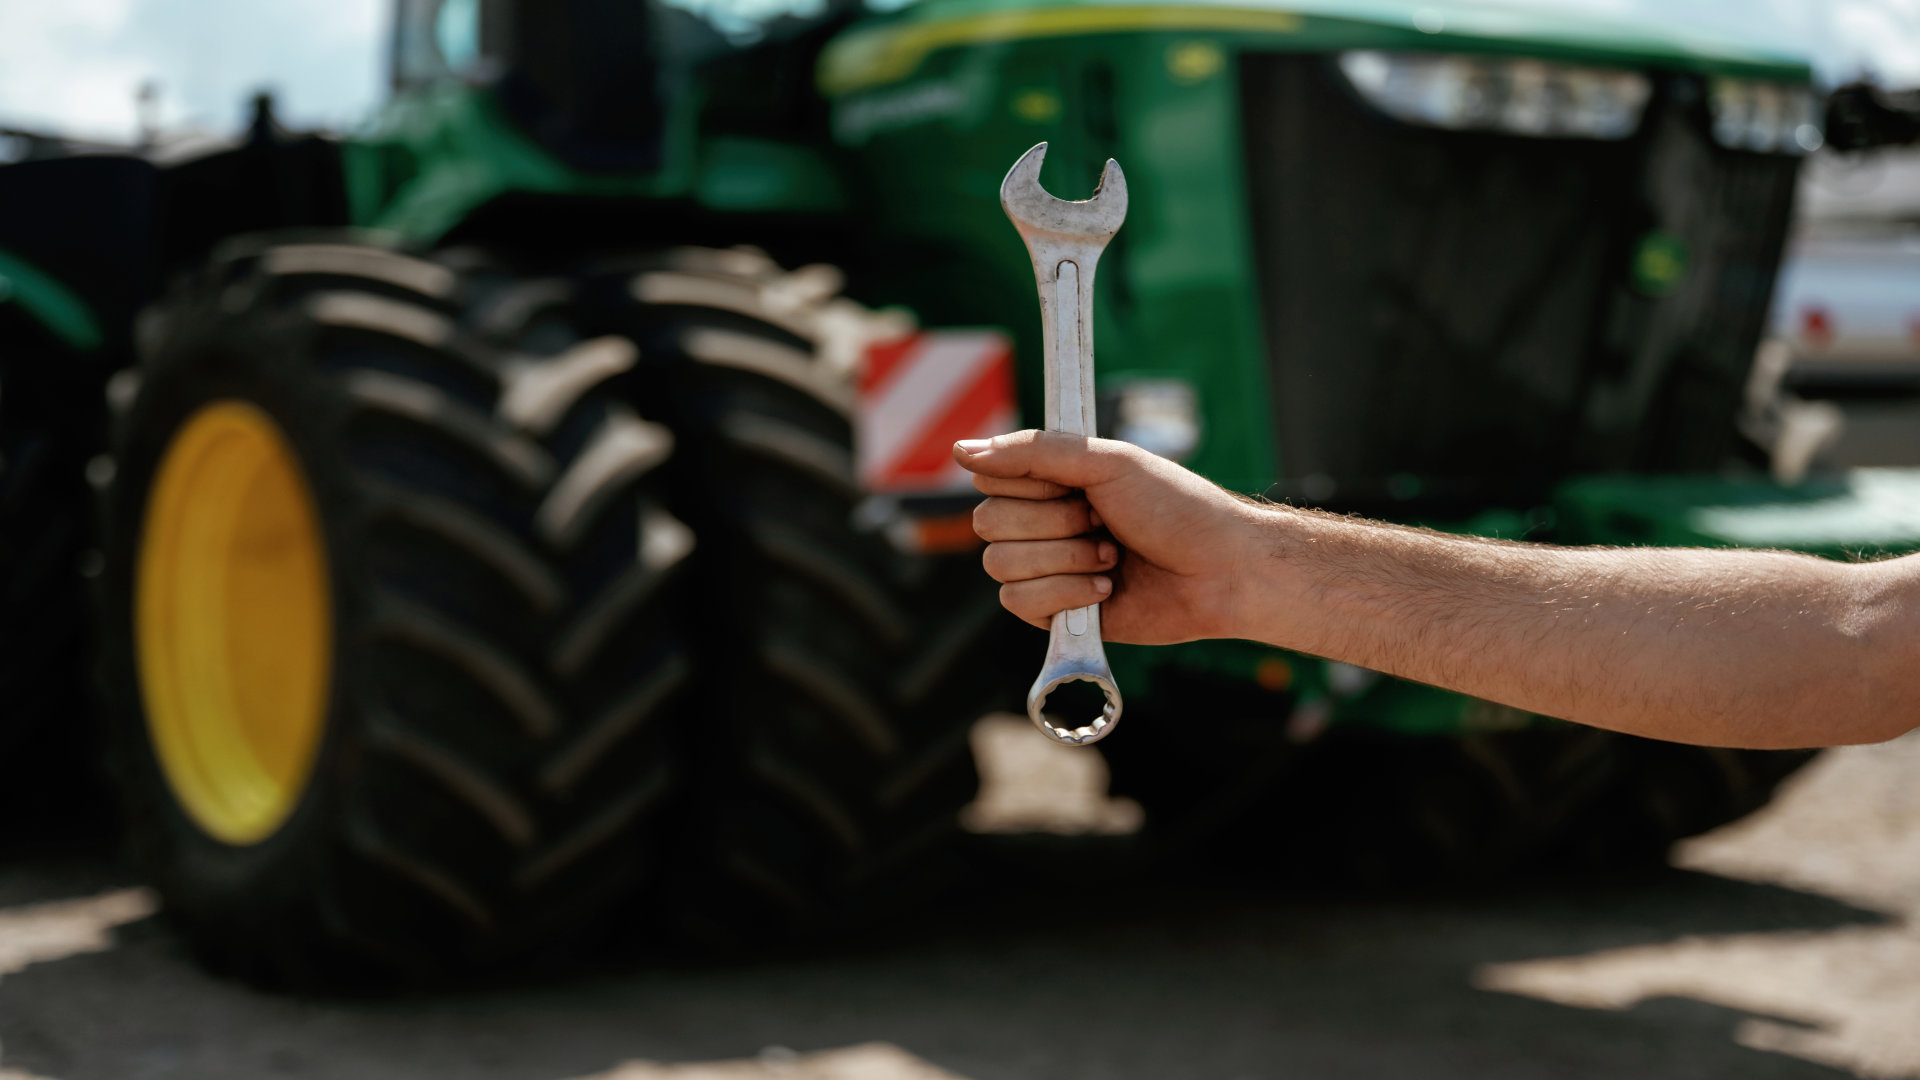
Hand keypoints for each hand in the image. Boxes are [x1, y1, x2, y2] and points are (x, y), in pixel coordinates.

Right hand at [953, 430, 1267, 644]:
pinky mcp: (1056, 614)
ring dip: (1064, 559)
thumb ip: (1033, 453)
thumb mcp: (1107, 463)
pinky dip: (1066, 592)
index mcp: (1052, 482)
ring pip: (1000, 565)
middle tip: (1103, 522)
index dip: (1030, 485)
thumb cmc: (1177, 508)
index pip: (992, 479)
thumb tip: (961, 450)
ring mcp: (1047, 569)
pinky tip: (1106, 589)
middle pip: (988, 524)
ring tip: (1111, 557)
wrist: (1221, 570)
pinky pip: (1019, 604)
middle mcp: (1042, 523)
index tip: (1077, 485)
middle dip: (1052, 523)